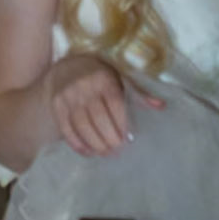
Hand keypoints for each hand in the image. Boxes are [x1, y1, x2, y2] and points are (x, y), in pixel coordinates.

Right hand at [48, 54, 162, 156]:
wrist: (67, 66)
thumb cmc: (100, 76)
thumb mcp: (119, 78)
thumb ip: (138, 94)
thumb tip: (161, 106)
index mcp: (103, 79)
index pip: (115, 104)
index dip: (122, 124)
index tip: (129, 140)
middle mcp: (84, 87)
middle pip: (98, 118)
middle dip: (110, 139)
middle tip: (118, 150)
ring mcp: (68, 97)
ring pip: (82, 125)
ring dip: (95, 144)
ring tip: (106, 153)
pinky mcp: (57, 106)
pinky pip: (66, 129)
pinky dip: (78, 144)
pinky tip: (89, 152)